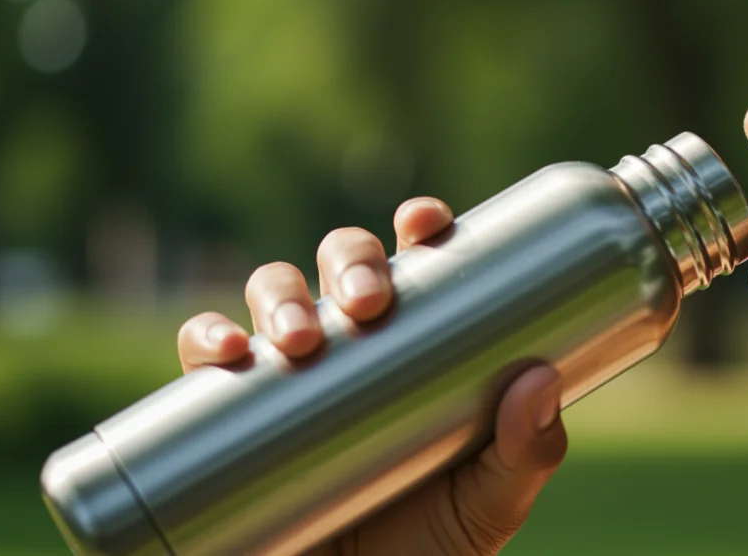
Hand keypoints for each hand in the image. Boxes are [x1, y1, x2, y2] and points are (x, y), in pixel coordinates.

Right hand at [176, 197, 567, 554]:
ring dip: (281, 294)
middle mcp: (350, 342)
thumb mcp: (491, 504)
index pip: (416, 261)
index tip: (425, 224)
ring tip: (300, 339)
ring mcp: (290, 369)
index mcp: (416, 342)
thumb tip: (540, 380)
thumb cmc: (428, 546)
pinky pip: (206, 351)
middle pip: (342, 261)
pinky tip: (228, 353)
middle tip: (367, 304)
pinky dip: (207, 337)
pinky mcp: (233, 407)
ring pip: (274, 290)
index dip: (418, 225)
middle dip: (351, 260)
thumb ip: (527, 454)